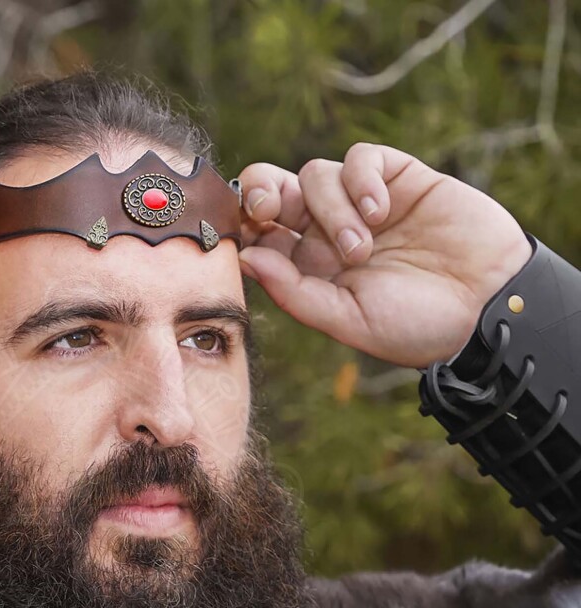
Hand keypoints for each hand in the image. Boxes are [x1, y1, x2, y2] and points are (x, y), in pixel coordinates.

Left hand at [237, 144, 531, 366]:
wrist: (487, 309)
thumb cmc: (415, 326)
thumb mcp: (346, 320)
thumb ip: (295, 292)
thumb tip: (245, 258)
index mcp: (307, 268)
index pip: (259, 234)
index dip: (243, 225)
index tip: (241, 233)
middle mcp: (326, 233)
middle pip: (273, 191)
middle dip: (261, 192)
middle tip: (268, 210)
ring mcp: (361, 204)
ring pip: (315, 176)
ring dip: (331, 210)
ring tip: (362, 249)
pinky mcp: (398, 179)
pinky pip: (361, 159)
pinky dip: (361, 180)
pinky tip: (381, 213)